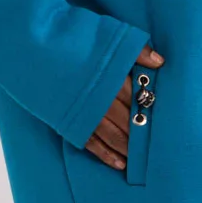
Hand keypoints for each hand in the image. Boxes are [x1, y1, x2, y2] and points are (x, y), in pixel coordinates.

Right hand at [84, 44, 164, 170]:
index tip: (164, 124)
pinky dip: (106, 155)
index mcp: (114, 79)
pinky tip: (119, 164)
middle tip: (157, 149)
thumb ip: (136, 51)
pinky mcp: (72, 123)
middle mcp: (103, 100)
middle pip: (129, 122)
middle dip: (142, 135)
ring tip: (141, 161)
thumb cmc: (75, 41)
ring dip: (128, 149)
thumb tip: (160, 62)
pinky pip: (92, 144)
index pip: (139, 101)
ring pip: (114, 136)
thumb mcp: (108, 38)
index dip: (151, 112)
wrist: (37, 50)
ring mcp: (87, 114)